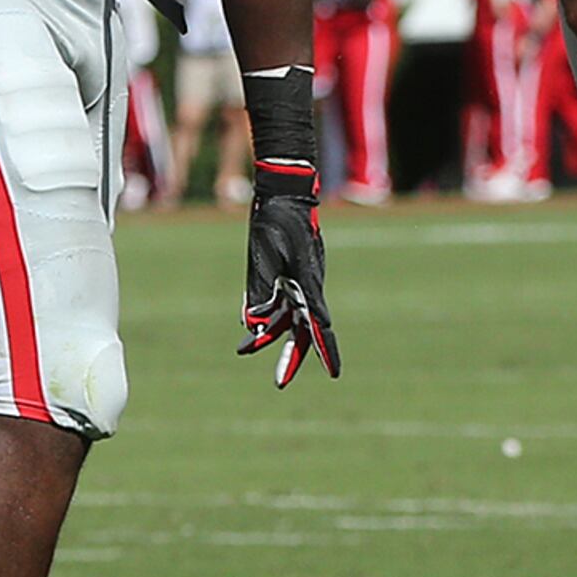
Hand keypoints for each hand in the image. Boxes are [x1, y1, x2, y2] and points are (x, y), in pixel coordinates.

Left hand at [238, 185, 340, 387]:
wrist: (284, 193)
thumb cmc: (277, 222)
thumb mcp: (264, 258)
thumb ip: (259, 291)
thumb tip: (254, 323)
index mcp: (307, 285)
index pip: (319, 326)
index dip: (325, 352)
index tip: (334, 374)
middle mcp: (306, 287)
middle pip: (302, 330)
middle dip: (291, 357)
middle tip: (279, 383)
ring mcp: (299, 280)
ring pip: (287, 317)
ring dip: (269, 335)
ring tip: (243, 349)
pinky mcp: (288, 273)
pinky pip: (277, 301)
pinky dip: (265, 314)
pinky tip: (250, 324)